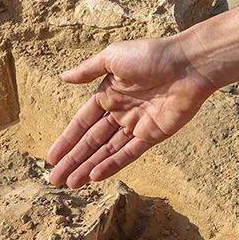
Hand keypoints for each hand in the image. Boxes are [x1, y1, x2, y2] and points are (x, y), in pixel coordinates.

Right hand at [46, 38, 217, 186]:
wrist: (187, 65)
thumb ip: (88, 70)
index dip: (67, 140)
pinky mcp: (153, 135)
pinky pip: (129, 153)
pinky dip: (112, 164)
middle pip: (92, 141)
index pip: (82, 122)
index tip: (51, 157)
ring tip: (71, 183)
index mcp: (109, 93)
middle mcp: (121, 111)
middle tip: (55, 179)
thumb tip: (62, 77)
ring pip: (107, 151)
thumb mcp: (113, 57)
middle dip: (73, 159)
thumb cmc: (151, 55)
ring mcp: (137, 125)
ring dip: (89, 167)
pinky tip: (95, 176)